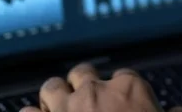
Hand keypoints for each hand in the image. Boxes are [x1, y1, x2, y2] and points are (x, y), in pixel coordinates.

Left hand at [21, 63, 181, 111]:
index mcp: (129, 89)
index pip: (125, 76)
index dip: (122, 90)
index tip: (123, 102)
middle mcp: (95, 91)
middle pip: (83, 73)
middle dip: (83, 84)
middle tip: (86, 99)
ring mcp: (66, 107)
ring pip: (52, 87)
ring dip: (55, 96)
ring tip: (58, 107)